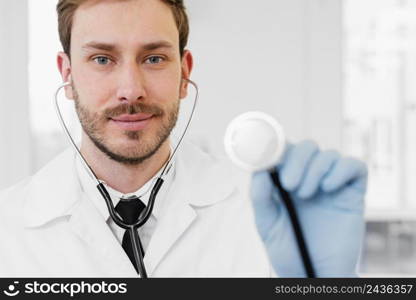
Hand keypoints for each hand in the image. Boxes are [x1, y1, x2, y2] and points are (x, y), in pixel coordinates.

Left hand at [251, 141, 367, 276]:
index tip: (269, 154)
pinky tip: (328, 188)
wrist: (314, 274)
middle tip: (288, 184)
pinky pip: (355, 166)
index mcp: (286, 181)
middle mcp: (309, 178)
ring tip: (306, 195)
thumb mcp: (266, 224)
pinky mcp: (352, 194)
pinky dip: (341, 170)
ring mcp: (332, 185)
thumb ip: (260, 196)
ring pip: (329, 154)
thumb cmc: (288, 249)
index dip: (277, 145)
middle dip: (297, 159)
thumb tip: (259, 168)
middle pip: (307, 147)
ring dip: (315, 169)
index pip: (284, 150)